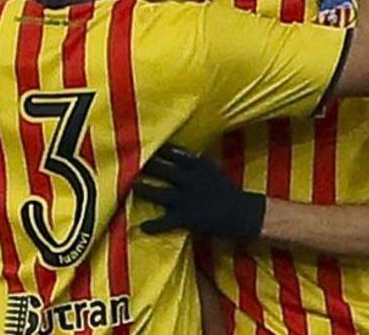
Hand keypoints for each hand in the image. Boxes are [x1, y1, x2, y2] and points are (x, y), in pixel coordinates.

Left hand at [133, 144, 264, 238]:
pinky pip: (165, 222)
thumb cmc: (226, 191)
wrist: (244, 214)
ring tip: (129, 186)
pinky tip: (142, 227)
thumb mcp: (210, 170)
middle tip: (123, 160)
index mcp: (197, 165)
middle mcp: (190, 179)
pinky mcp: (187, 218)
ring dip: (142, 189)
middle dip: (143, 165)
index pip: (171, 152)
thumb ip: (191, 162)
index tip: (137, 141)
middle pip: (160, 168)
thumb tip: (172, 151)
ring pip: (158, 192)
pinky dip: (153, 225)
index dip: (154, 148)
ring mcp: (187, 198)